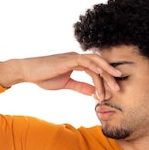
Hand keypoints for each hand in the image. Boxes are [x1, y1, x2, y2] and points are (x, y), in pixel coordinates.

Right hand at [0, 52, 121, 98]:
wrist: (28, 72)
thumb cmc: (44, 77)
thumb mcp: (66, 84)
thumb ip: (80, 87)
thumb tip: (93, 92)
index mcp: (76, 63)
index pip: (95, 70)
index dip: (104, 81)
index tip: (111, 92)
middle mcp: (77, 57)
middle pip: (99, 65)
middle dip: (110, 76)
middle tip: (119, 87)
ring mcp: (72, 57)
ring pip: (95, 62)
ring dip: (105, 73)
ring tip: (114, 83)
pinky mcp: (68, 59)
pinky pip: (84, 61)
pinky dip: (94, 66)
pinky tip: (101, 73)